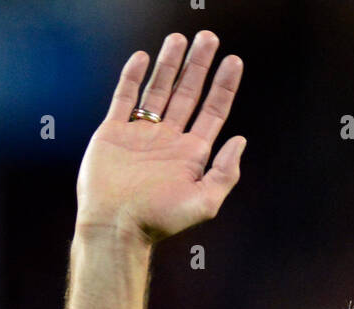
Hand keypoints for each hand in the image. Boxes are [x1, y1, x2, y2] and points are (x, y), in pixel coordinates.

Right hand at [76, 31, 244, 243]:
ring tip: (179, 38)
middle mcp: (169, 140)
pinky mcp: (114, 132)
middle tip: (209, 37)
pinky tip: (143, 58)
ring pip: (159, 89)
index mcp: (192, 154)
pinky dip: (133, 77)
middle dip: (199, 65)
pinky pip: (125, 97)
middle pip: (189, 93)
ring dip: (170, 64)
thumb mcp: (204, 202)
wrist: (116, 226)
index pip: (213, 112)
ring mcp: (142, 134)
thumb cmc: (160, 221)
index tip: (234, 61)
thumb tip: (239, 140)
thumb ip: (224, 172)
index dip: (224, 86)